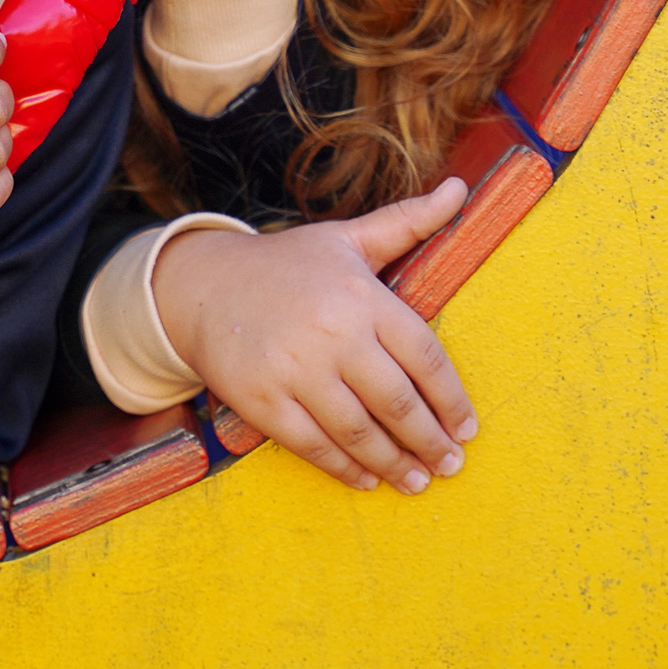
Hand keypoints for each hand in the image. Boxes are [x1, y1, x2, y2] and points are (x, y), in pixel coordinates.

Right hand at [156, 177, 475, 492]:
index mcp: (361, 296)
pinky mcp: (262, 399)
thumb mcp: (346, 238)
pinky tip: (367, 478)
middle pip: (397, 403)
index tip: (467, 429)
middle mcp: (332, 334)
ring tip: (416, 480)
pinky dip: (344, 468)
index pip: (425, 358)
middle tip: (450, 466)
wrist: (200, 284)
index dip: (452, 400)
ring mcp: (294, 369)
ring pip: (359, 431)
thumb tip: (461, 188)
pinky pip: (313, 445)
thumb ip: (407, 222)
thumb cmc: (286, 264)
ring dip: (394, 463)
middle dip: (430, 441)